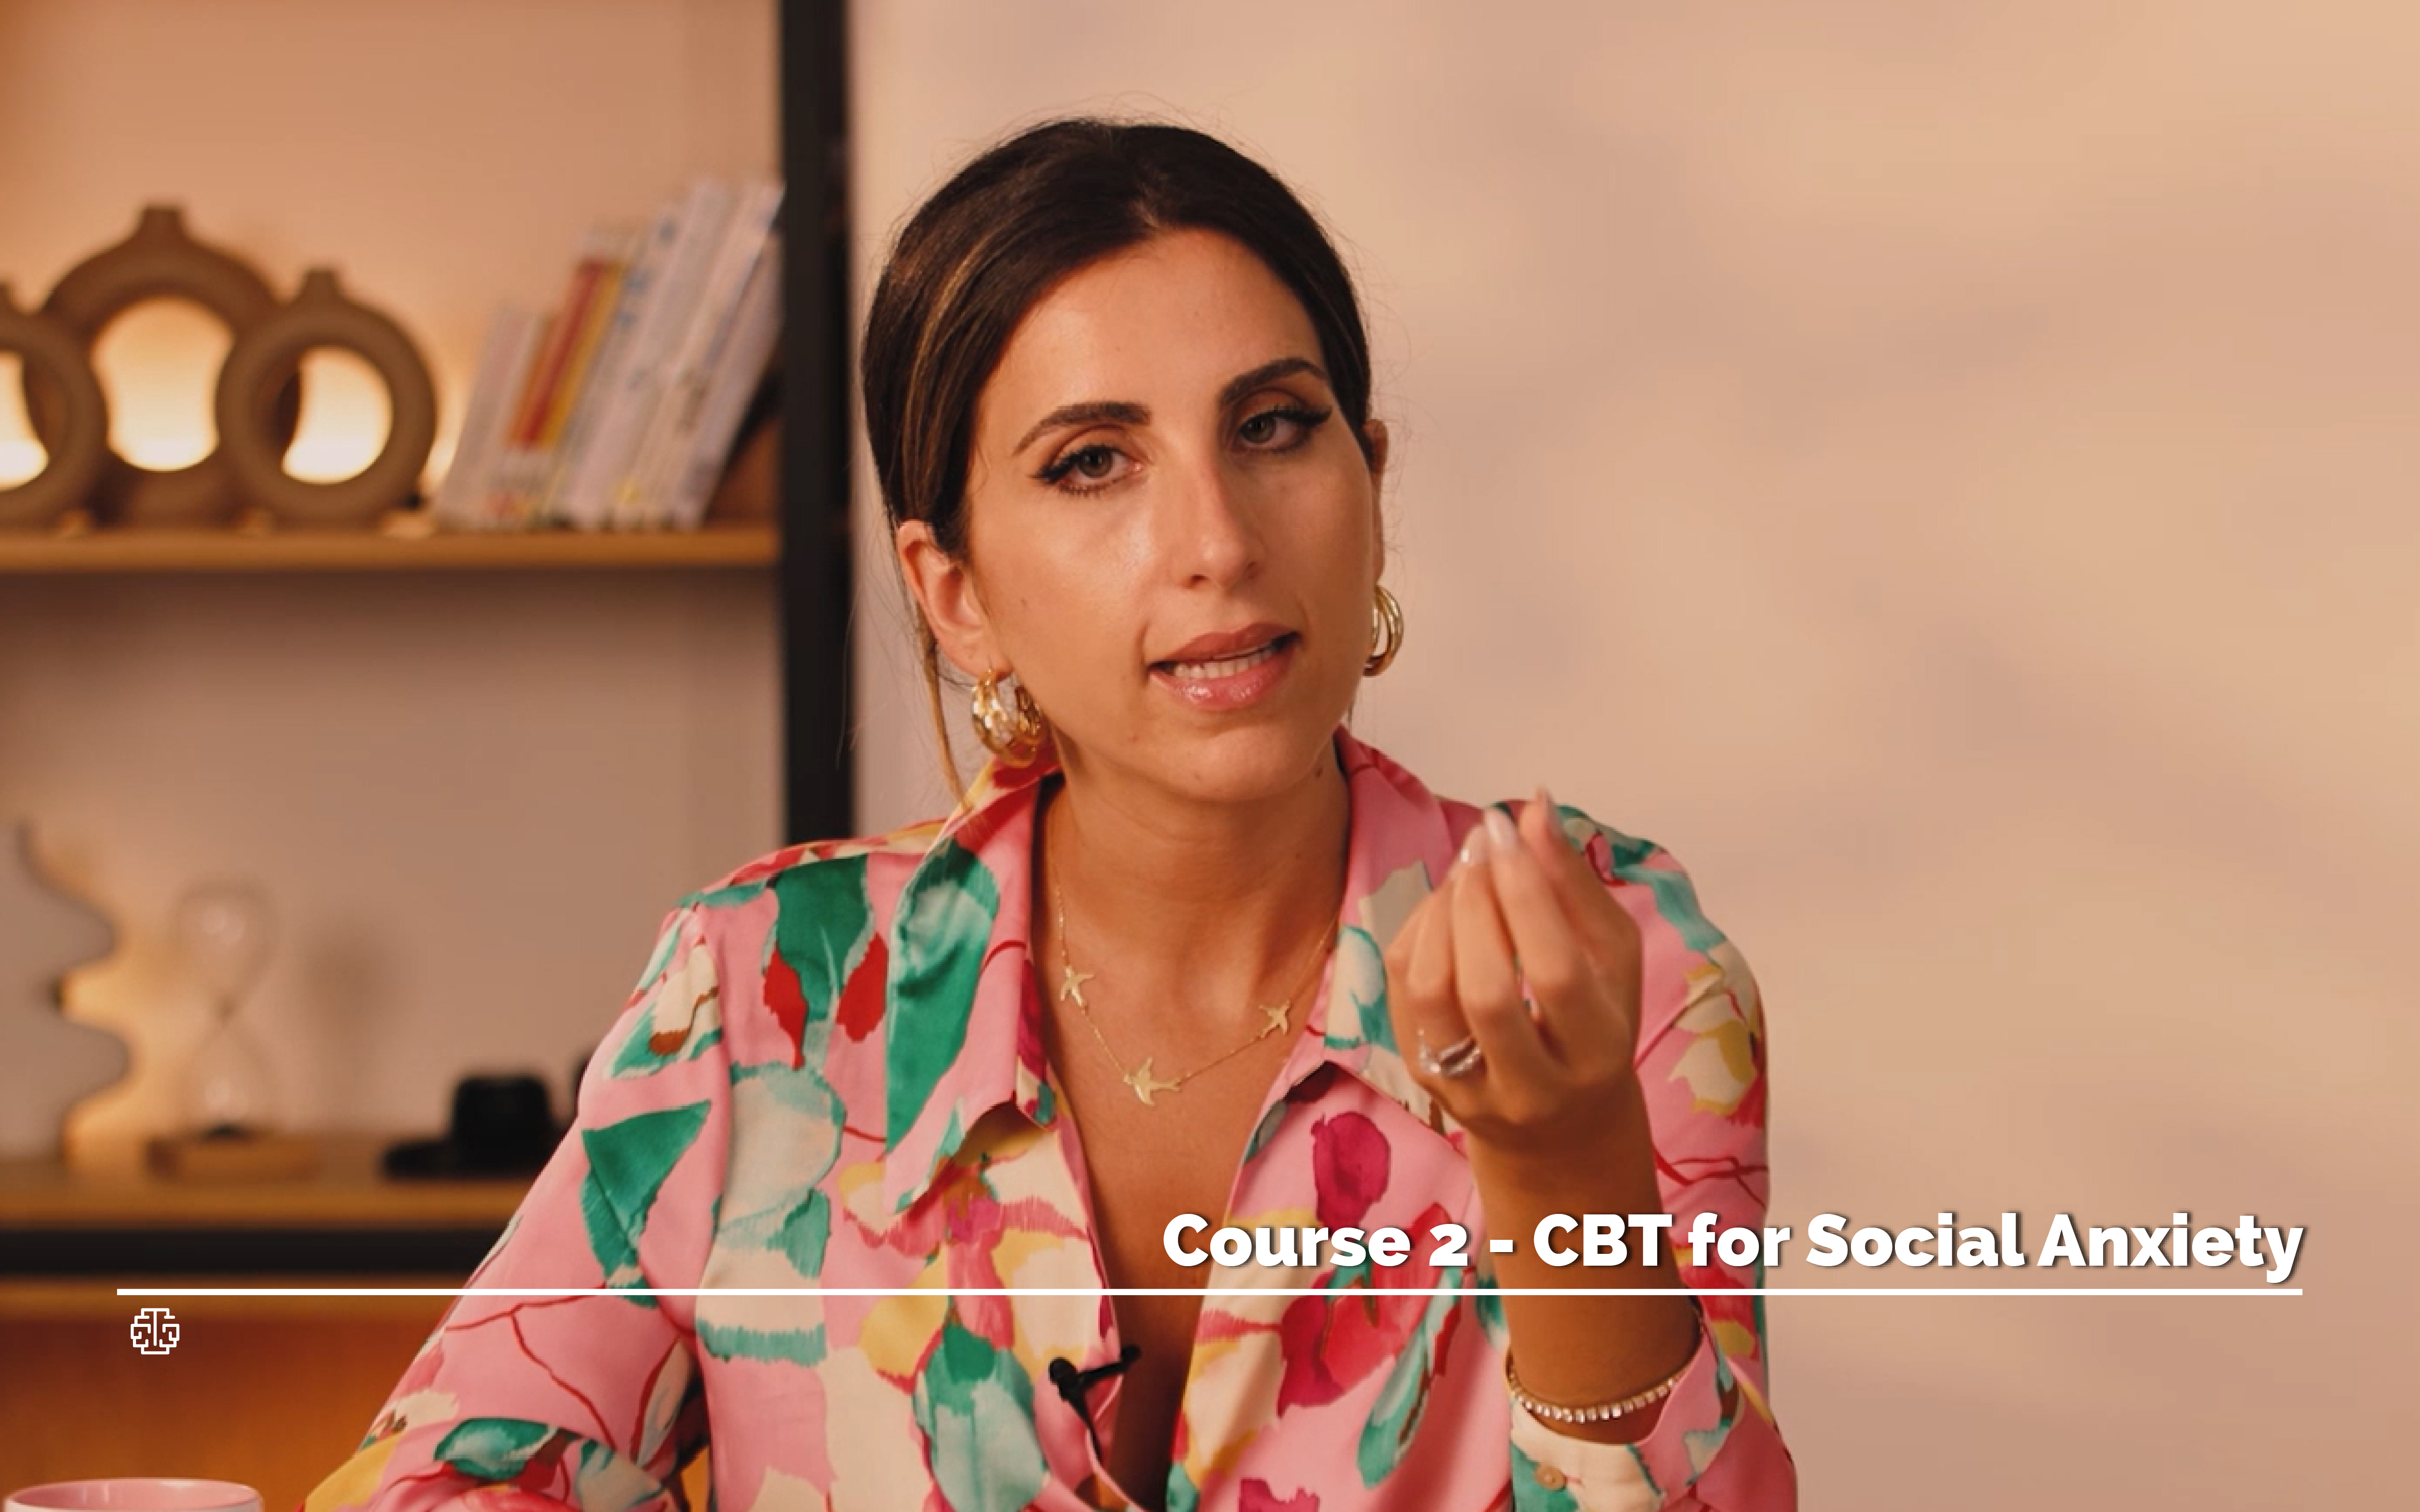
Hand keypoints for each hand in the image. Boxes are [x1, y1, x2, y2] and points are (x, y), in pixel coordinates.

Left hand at [1382, 791, 1645, 1162]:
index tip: (1507, 827)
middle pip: (1487, 991)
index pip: (1555, 971)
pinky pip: (1403, 993)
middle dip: (1477, 901)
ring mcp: (1469, 1089)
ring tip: (1465, 869)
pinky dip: (1418, 933)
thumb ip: (1576, 885)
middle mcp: (1531, 1086)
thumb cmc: (1595, 1025)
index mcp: (1596, 1054)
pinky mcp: (1424, 1081)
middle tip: (1481, 840)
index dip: (1527, 892)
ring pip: (1432, 994)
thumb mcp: (1613, 960)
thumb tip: (1535, 805)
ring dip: (1440, 914)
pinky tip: (1445, 904)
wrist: (1560, 1129)